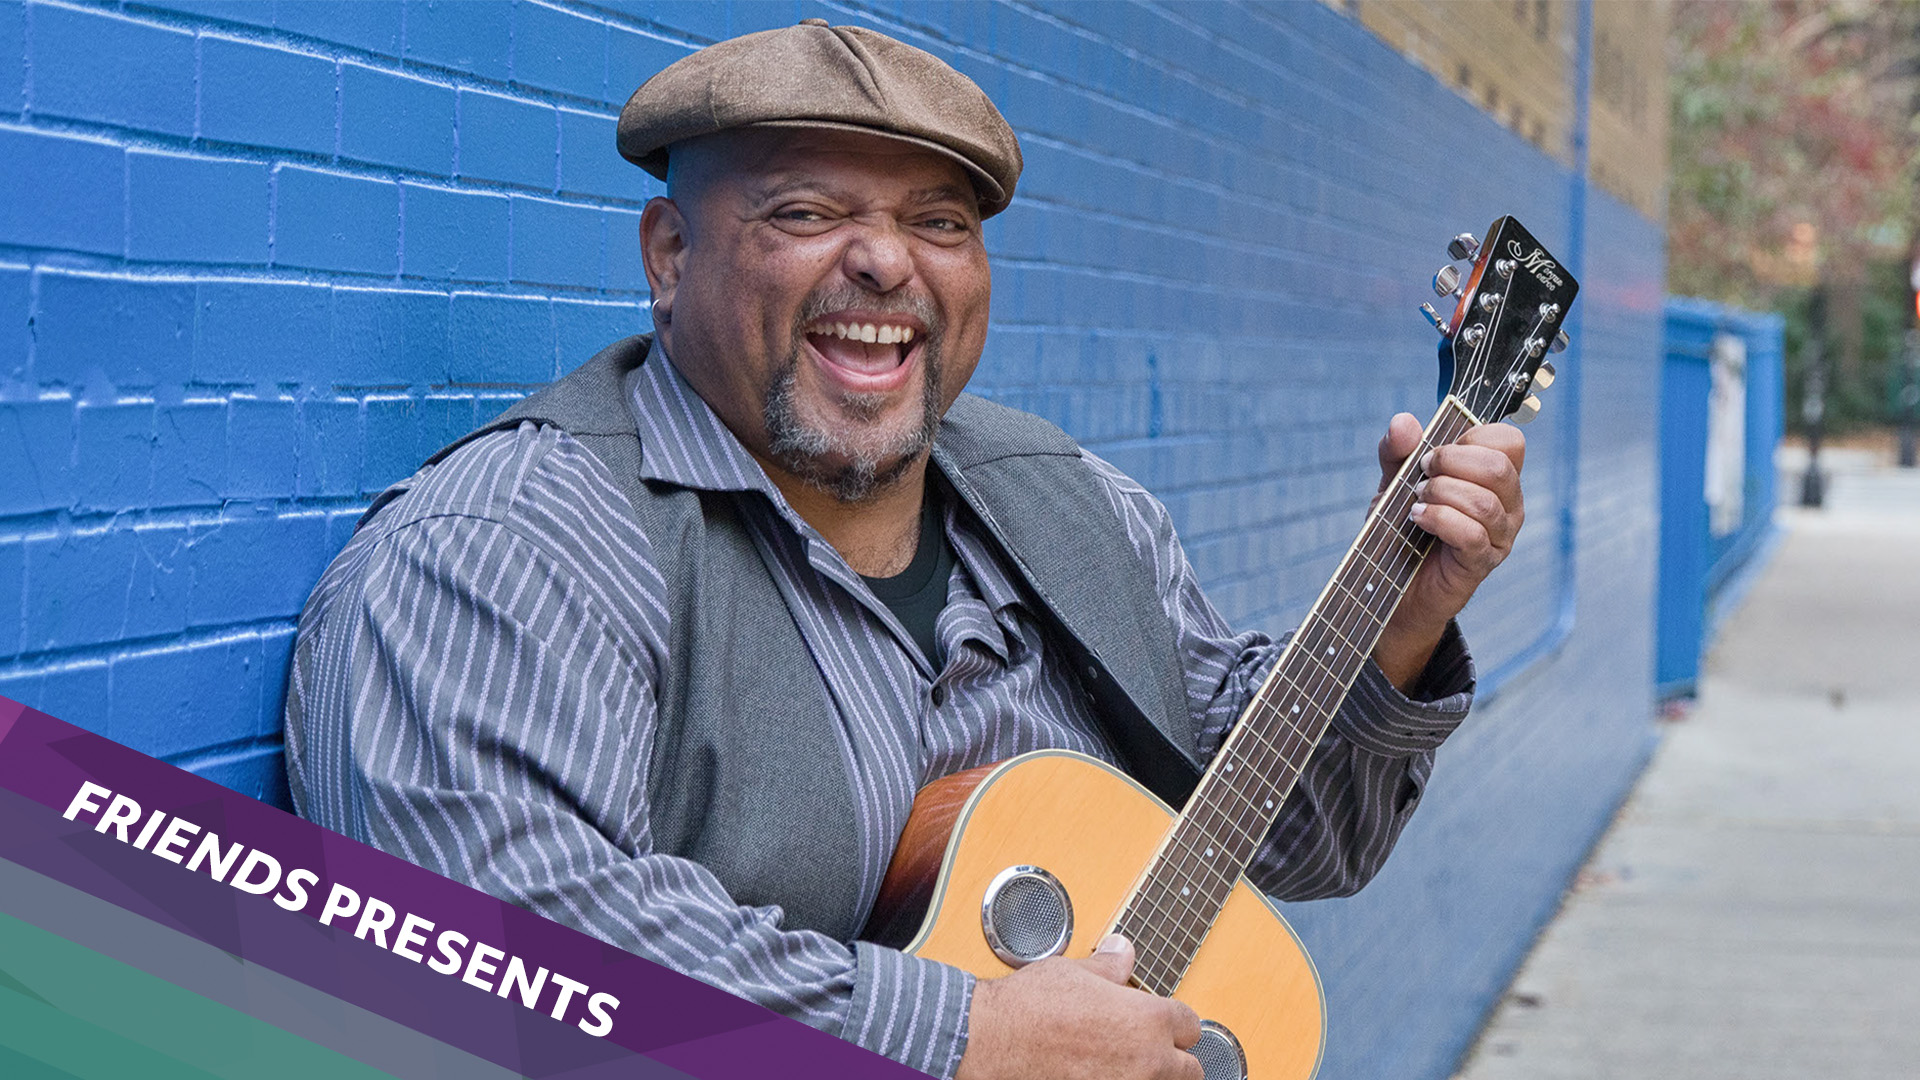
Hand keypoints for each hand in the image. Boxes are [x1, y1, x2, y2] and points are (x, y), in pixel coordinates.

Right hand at [955, 934, 1201, 1079]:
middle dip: (1174, 1059)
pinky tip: (1099, 1074)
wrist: (994, 1042)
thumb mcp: (1074, 972)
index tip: (1162, 1022)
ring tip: (1126, 1066)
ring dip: (1151, 1076)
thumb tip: (1122, 953)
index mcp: (1149, 1019)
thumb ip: (1109, 967)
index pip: (1190, 1024)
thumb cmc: (1030, 1007)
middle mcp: (1147, 1059)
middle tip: (1150, 1050)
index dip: (1175, 1022)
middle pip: (1190, 1069)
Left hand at [1370, 413, 1525, 690]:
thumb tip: (1403, 422)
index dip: (1471, 436)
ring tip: (1415, 502)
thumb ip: (1397, 451)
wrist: (1388, 584)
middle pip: (1500, 467)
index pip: (1509, 441)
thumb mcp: (1393, 483)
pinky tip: (1417, 519)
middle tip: (1421, 476)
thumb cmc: (1400, 530)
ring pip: (1485, 501)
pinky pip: (1472, 534)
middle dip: (1451, 463)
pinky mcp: (1482, 562)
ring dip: (1441, 493)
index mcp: (1494, 478)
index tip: (1435, 451)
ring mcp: (1499, 535)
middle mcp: (1507, 504)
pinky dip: (1440, 520)